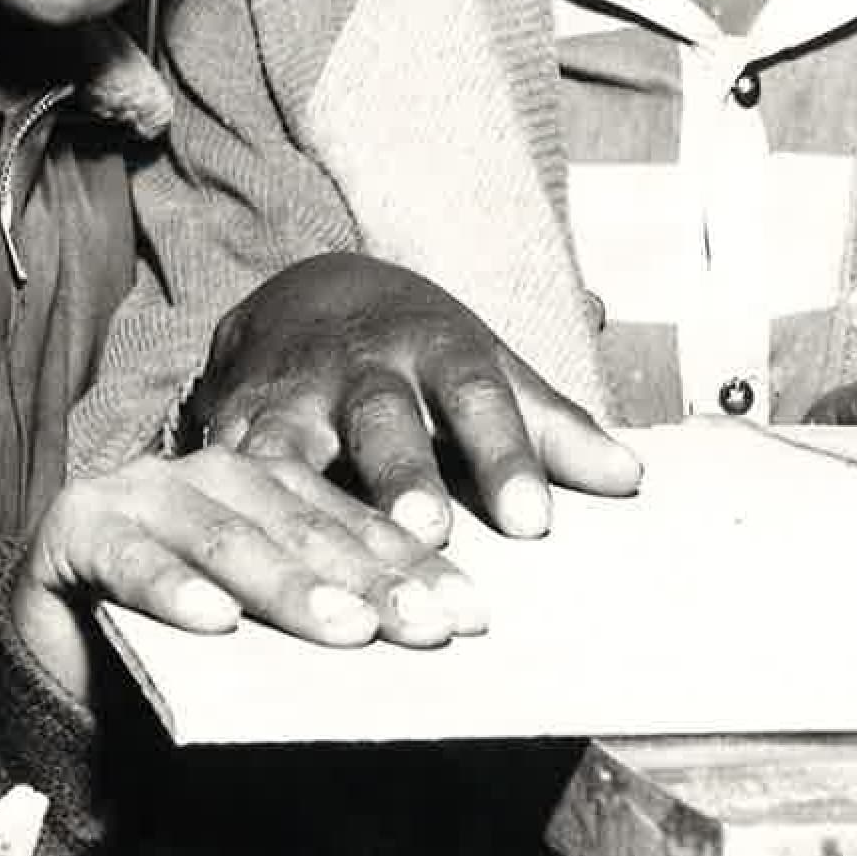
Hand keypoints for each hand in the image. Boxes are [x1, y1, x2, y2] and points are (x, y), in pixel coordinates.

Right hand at [9, 448, 482, 707]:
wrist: (41, 662)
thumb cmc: (168, 661)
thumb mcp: (261, 652)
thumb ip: (321, 642)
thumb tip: (420, 662)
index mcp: (261, 488)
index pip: (347, 523)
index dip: (410, 568)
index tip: (471, 615)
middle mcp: (202, 476)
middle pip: (297, 525)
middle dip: (367, 580)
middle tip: (424, 627)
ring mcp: (135, 492)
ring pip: (223, 535)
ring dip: (287, 586)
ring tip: (344, 630)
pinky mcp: (73, 524)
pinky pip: (130, 558)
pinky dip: (172, 588)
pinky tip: (215, 622)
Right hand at [183, 253, 640, 547]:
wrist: (314, 295)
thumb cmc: (422, 354)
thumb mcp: (490, 370)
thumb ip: (552, 427)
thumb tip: (632, 479)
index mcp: (439, 348)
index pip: (481, 399)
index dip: (506, 457)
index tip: (533, 523)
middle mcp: (363, 364)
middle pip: (385, 418)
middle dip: (404, 473)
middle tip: (428, 532)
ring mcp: (292, 388)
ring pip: (298, 445)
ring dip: (309, 503)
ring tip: (321, 561)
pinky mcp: (231, 416)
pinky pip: (224, 464)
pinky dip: (224, 505)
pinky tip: (227, 553)